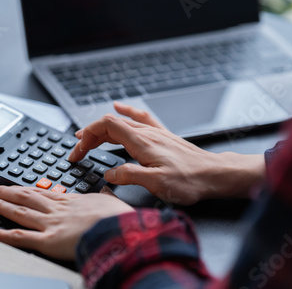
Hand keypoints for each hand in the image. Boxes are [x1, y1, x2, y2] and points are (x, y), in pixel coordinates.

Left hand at [0, 185, 133, 259]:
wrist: (119, 229)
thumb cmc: (117, 218)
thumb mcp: (111, 201)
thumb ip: (104, 197)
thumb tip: (106, 192)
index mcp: (71, 201)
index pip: (43, 192)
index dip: (27, 189)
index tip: (16, 187)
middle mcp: (57, 209)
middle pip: (27, 197)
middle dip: (8, 192)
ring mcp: (50, 223)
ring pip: (19, 211)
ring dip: (1, 205)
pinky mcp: (47, 240)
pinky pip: (18, 237)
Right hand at [68, 102, 265, 204]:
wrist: (214, 174)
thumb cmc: (189, 180)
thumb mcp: (156, 183)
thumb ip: (129, 175)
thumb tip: (109, 173)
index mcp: (141, 142)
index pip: (105, 126)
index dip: (86, 136)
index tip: (77, 152)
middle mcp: (147, 133)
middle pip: (109, 124)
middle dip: (89, 136)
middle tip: (78, 153)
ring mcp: (155, 133)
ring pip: (121, 123)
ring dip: (101, 129)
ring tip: (87, 137)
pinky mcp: (162, 136)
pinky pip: (139, 117)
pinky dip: (125, 112)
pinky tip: (119, 108)